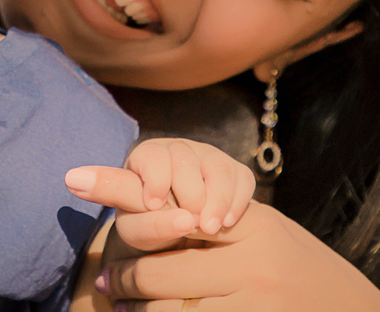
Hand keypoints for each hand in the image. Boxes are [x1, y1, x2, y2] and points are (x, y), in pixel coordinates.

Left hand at [65, 166, 379, 311]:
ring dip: (138, 311)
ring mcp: (253, 299)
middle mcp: (252, 259)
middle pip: (158, 266)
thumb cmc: (300, 274)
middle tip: (107, 284)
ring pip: (165, 308)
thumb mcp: (263, 236)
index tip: (72, 176)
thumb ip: (213, 225)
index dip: (117, 187)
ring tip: (124, 308)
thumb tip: (145, 214)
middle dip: (127, 278)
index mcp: (251, 224)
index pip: (171, 203)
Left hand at [125, 138, 254, 234]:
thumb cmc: (149, 225)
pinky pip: (243, 178)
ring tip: (210, 228)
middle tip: (188, 224)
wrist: (176, 231)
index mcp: (148, 156)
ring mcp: (208, 157)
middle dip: (189, 195)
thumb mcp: (137, 227)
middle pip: (187, 161)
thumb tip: (184, 221)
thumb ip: (149, 224)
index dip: (156, 180)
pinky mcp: (233, 171)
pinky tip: (226, 223)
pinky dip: (237, 202)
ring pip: (219, 167)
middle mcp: (179, 150)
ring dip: (217, 200)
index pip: (153, 156)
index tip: (153, 205)